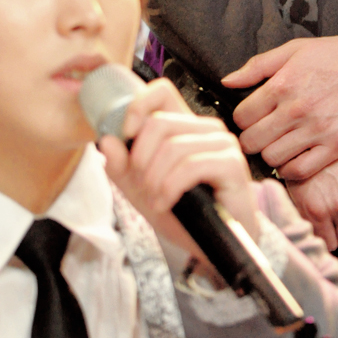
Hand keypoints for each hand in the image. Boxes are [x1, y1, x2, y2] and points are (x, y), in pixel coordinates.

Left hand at [100, 78, 259, 262]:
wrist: (212, 246)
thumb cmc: (182, 213)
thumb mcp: (141, 190)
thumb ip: (121, 167)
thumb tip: (106, 140)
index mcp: (184, 125)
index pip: (162, 91)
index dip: (138, 106)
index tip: (126, 135)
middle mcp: (206, 127)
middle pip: (159, 123)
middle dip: (140, 159)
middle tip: (141, 185)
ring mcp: (222, 143)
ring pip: (172, 147)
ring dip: (154, 179)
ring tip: (155, 199)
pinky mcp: (231, 163)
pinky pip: (190, 166)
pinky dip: (170, 188)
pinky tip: (166, 203)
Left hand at [222, 34, 337, 179]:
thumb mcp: (294, 50)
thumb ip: (258, 66)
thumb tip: (228, 81)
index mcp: (282, 84)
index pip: (241, 116)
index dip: (243, 119)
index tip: (251, 118)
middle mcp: (296, 109)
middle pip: (252, 141)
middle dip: (252, 139)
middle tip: (262, 134)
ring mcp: (316, 131)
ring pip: (272, 158)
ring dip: (271, 153)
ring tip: (280, 143)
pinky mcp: (335, 147)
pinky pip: (299, 171)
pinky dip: (291, 168)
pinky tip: (295, 155)